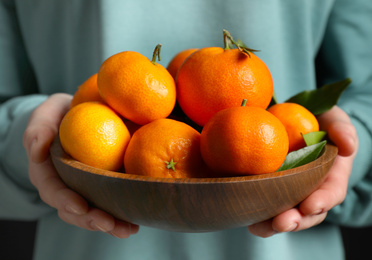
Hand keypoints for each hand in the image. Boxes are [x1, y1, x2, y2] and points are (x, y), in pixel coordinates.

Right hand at [23, 94, 138, 237]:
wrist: (81, 113)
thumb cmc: (60, 115)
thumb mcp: (46, 115)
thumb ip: (39, 129)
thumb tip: (39, 148)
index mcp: (48, 173)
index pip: (52, 190)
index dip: (65, 200)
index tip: (80, 206)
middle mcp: (67, 186)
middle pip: (74, 210)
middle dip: (91, 220)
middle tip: (108, 224)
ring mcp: (86, 188)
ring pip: (94, 212)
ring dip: (111, 224)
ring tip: (128, 229)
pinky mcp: (105, 186)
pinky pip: (112, 202)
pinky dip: (124, 212)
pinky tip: (138, 220)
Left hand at [248, 106, 357, 236]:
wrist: (295, 120)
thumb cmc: (319, 122)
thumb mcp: (333, 120)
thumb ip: (341, 129)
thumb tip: (347, 145)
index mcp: (332, 175)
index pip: (332, 192)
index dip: (323, 201)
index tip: (310, 206)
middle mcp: (313, 189)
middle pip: (308, 212)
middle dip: (296, 220)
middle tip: (281, 223)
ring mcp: (292, 192)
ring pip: (287, 214)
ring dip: (273, 224)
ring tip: (260, 229)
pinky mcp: (273, 189)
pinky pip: (267, 205)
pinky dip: (258, 215)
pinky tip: (246, 220)